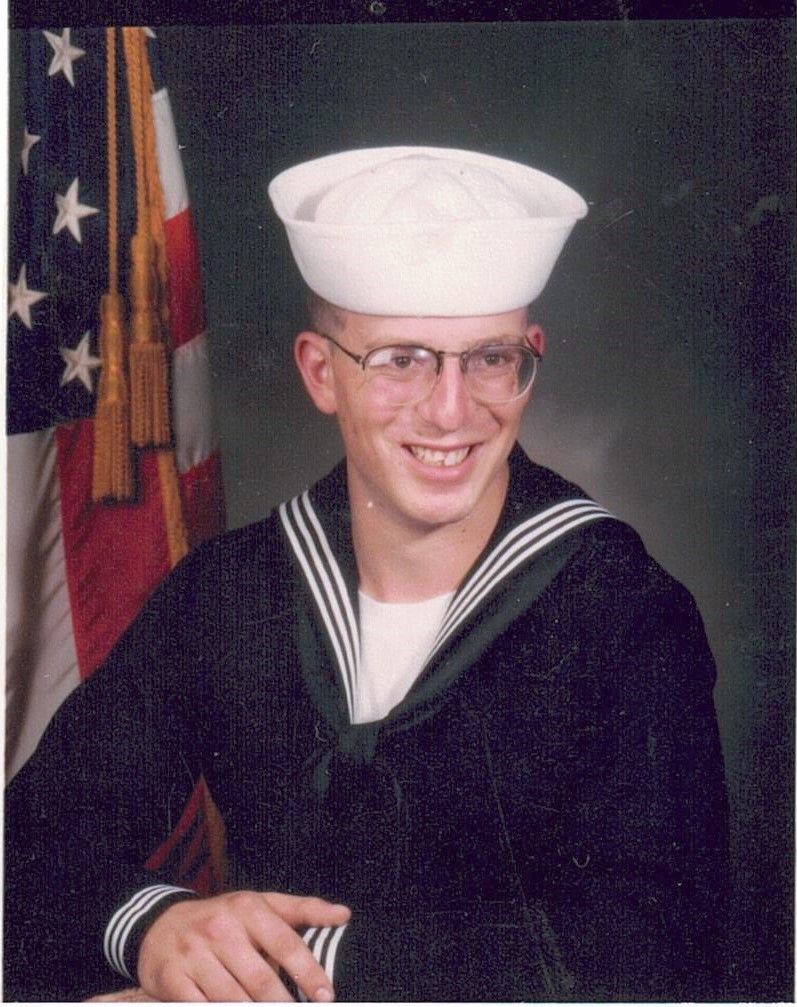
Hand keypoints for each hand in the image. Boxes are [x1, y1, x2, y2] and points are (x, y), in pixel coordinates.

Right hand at [137, 890, 350, 1001]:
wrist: (160, 924)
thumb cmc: (224, 918)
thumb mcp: (261, 904)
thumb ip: (303, 910)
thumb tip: (344, 914)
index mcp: (248, 908)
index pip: (285, 943)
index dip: (308, 972)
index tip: (326, 997)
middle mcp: (220, 928)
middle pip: (260, 980)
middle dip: (283, 1005)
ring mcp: (193, 954)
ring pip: (231, 999)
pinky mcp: (170, 978)